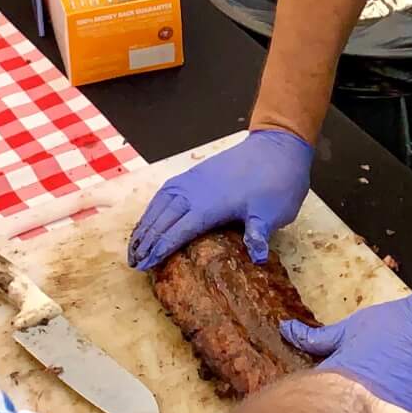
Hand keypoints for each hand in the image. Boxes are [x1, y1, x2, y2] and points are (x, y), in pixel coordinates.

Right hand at [128, 128, 312, 267]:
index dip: (159, 250)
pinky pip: (167, 190)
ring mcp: (195, 179)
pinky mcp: (197, 172)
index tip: (145, 267)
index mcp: (210, 205)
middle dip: (145, 240)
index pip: (177, 231)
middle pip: (162, 217)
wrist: (279, 145)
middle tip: (132, 262)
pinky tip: (152, 214)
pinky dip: (154, 205)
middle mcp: (195, 191)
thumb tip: (257, 257)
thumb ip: (258, 233)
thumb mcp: (272, 212)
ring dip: (146, 222)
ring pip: (161, 202)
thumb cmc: (277, 182)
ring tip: (135, 243)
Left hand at [281, 285, 411, 412]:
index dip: (313, 388)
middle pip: (333, 410)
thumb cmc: (397, 324)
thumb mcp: (353, 327)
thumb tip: (288, 330)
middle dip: (333, 402)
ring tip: (369, 392)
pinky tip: (385, 400)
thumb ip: (319, 337)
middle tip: (344, 389)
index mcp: (341, 377)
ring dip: (357, 409)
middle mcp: (358, 401)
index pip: (312, 392)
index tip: (314, 386)